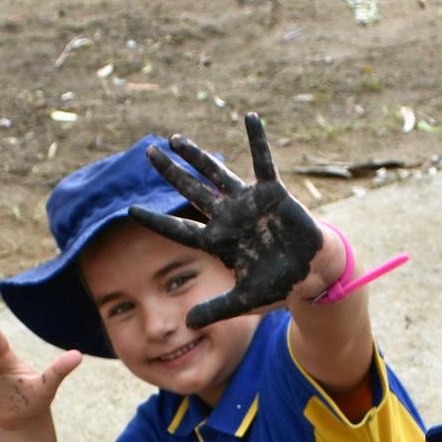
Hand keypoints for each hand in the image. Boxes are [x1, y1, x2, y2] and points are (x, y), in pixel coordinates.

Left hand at [129, 112, 329, 327]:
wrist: (311, 272)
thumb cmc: (278, 285)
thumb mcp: (244, 301)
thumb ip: (216, 310)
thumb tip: (188, 324)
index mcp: (218, 241)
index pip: (179, 229)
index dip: (155, 220)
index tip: (130, 209)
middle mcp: (228, 217)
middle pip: (192, 192)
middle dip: (170, 173)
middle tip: (148, 153)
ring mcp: (249, 203)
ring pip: (217, 174)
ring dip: (198, 157)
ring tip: (175, 139)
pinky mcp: (273, 193)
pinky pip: (264, 161)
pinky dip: (257, 140)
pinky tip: (249, 117)